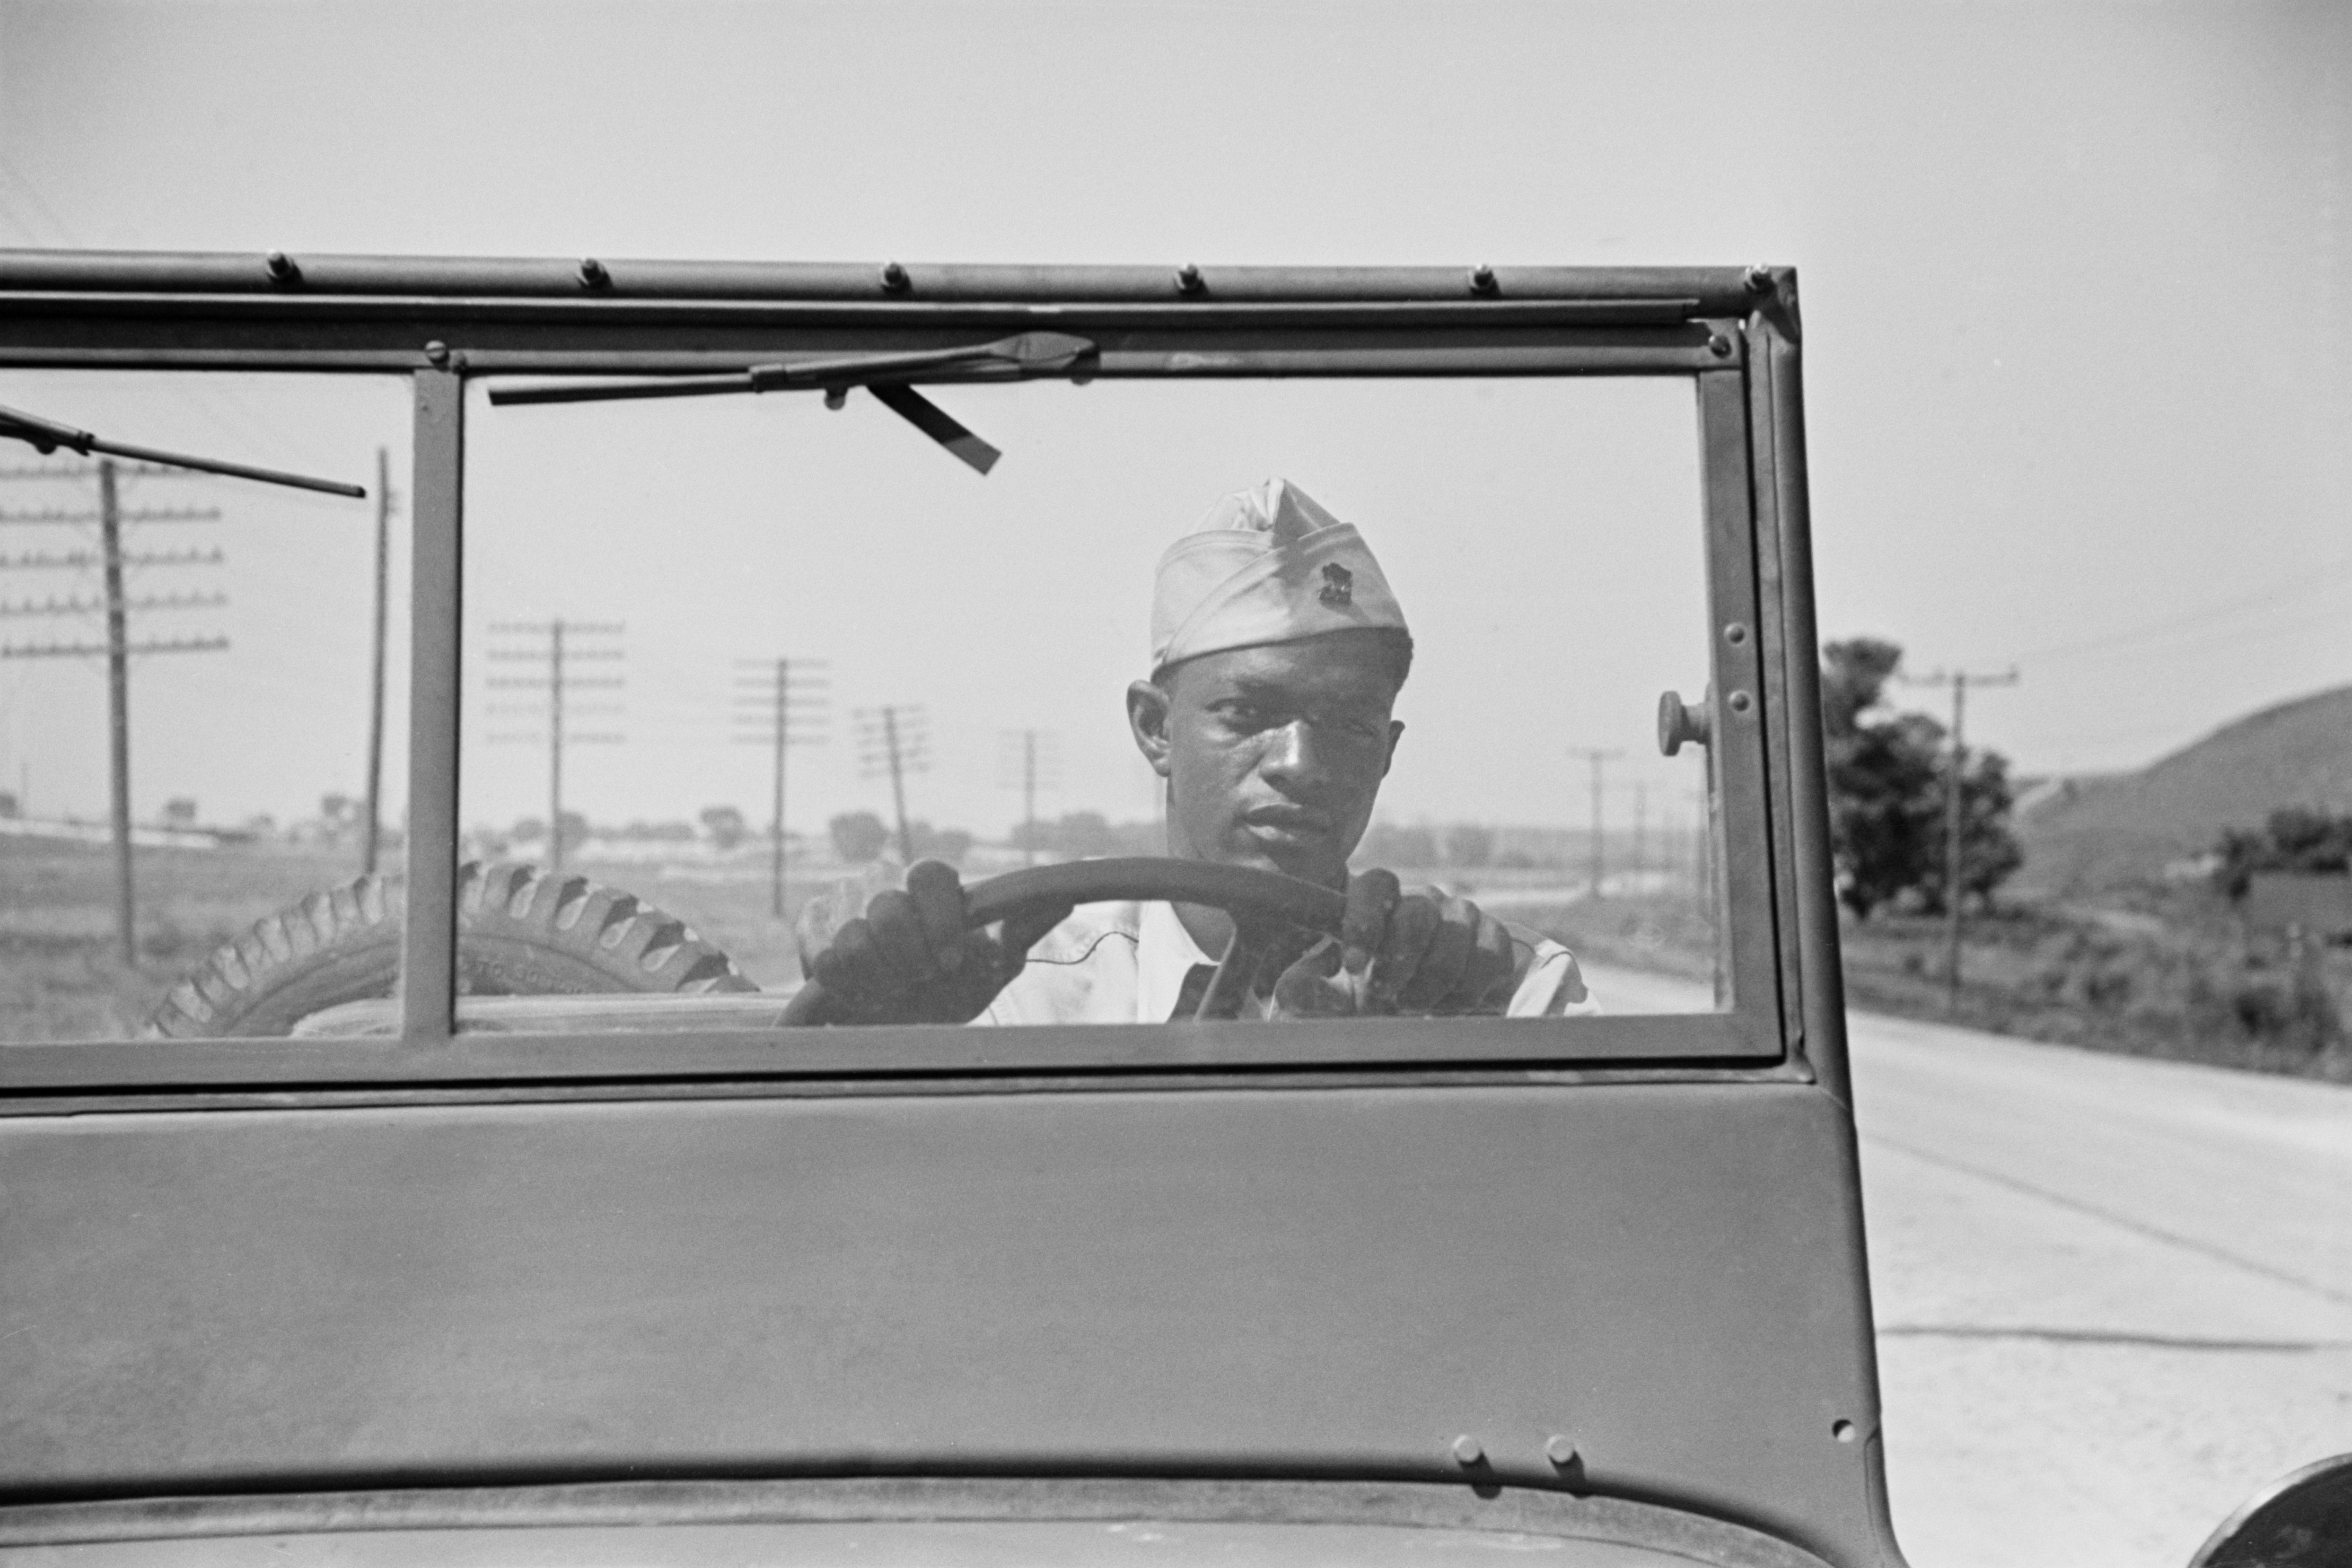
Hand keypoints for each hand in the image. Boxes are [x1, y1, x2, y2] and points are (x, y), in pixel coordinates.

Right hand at [794, 860, 1069, 1023]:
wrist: (900, 1018)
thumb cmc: (952, 986)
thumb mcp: (993, 963)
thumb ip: (1022, 928)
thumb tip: (1062, 898)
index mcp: (929, 882)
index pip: (929, 874)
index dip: (940, 920)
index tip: (951, 960)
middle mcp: (883, 882)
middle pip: (888, 909)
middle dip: (910, 959)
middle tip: (921, 979)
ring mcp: (842, 903)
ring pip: (853, 939)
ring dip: (879, 979)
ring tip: (893, 989)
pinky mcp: (812, 931)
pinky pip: (823, 960)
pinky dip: (846, 987)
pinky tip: (862, 992)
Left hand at [1271, 869, 1519, 1016]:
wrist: (1418, 1022)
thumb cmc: (1362, 1005)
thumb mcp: (1326, 1002)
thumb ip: (1307, 993)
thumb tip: (1291, 989)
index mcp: (1374, 905)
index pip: (1376, 884)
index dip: (1366, 921)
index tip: (1355, 965)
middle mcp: (1419, 902)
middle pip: (1420, 911)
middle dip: (1403, 958)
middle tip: (1386, 996)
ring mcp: (1459, 917)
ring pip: (1458, 931)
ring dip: (1435, 978)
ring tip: (1414, 1005)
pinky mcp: (1493, 940)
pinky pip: (1492, 952)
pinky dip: (1471, 986)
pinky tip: (1450, 1004)